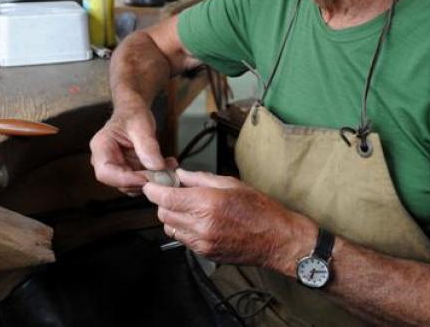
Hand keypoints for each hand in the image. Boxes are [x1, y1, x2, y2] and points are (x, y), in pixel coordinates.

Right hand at [89, 105, 175, 195]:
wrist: (134, 112)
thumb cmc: (132, 114)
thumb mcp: (141, 125)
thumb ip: (147, 146)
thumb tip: (157, 167)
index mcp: (101, 147)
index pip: (106, 173)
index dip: (125, 180)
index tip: (146, 178)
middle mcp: (104, 161)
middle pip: (119, 182)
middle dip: (143, 181)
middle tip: (164, 173)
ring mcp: (116, 168)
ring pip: (132, 185)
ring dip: (152, 180)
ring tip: (169, 167)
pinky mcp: (128, 171)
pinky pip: (141, 181)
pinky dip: (155, 177)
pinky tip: (167, 166)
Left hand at [142, 169, 315, 270]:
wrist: (277, 239)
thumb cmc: (260, 209)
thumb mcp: (231, 183)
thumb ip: (200, 179)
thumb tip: (181, 175)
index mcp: (207, 203)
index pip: (165, 198)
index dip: (154, 190)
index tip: (152, 184)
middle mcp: (201, 225)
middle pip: (163, 213)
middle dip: (164, 201)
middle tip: (175, 192)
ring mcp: (202, 242)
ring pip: (170, 227)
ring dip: (172, 216)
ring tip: (188, 207)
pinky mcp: (205, 253)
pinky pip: (183, 239)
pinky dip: (184, 228)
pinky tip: (198, 221)